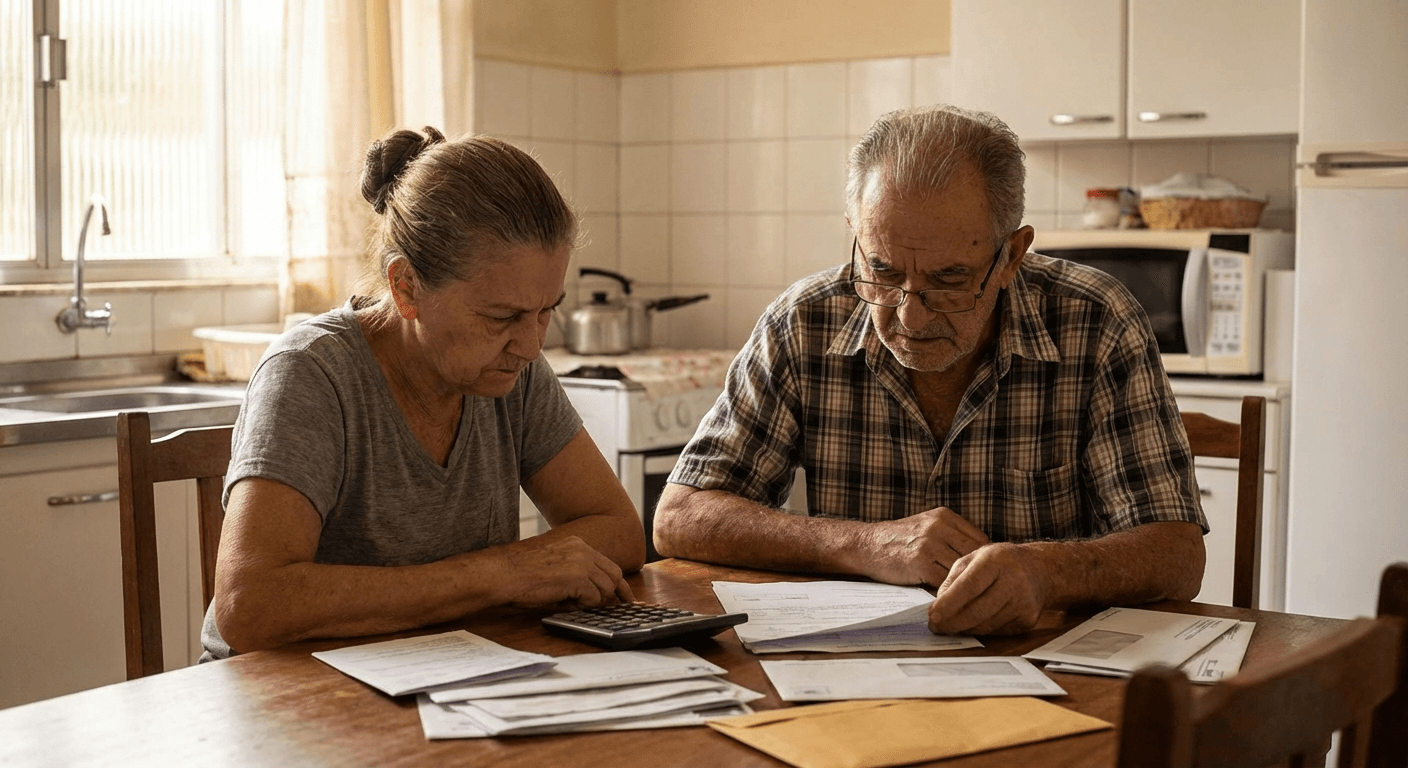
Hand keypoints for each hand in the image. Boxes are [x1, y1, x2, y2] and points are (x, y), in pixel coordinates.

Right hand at [497, 535, 634, 607]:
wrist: (504, 575)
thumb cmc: (521, 576)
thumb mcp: (555, 568)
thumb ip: (577, 575)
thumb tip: (595, 595)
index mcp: (576, 544)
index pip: (608, 564)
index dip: (618, 583)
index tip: (624, 595)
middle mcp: (582, 549)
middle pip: (614, 574)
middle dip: (617, 593)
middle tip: (619, 606)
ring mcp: (581, 562)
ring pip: (606, 588)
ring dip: (593, 601)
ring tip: (572, 603)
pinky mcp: (577, 578)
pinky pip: (593, 598)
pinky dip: (582, 606)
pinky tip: (564, 603)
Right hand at [860, 507, 989, 586]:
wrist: (865, 545)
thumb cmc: (898, 541)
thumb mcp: (926, 526)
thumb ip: (950, 536)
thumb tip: (980, 559)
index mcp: (944, 516)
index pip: (979, 539)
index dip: (984, 560)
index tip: (986, 574)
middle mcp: (939, 526)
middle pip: (974, 554)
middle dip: (978, 573)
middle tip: (983, 590)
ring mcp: (929, 544)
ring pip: (961, 569)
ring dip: (964, 585)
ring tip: (969, 598)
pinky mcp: (920, 562)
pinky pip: (945, 581)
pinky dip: (948, 591)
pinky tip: (949, 599)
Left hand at [927, 543, 1047, 635]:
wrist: (1040, 570)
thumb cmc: (1001, 563)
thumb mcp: (975, 559)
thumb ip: (954, 580)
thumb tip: (938, 606)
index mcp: (995, 560)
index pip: (969, 586)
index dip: (949, 604)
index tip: (932, 617)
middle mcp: (1013, 581)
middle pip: (977, 611)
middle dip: (952, 623)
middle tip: (936, 627)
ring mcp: (1023, 603)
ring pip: (985, 625)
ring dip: (965, 628)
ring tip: (952, 623)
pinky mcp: (1028, 620)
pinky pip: (997, 631)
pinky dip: (981, 629)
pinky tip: (976, 621)